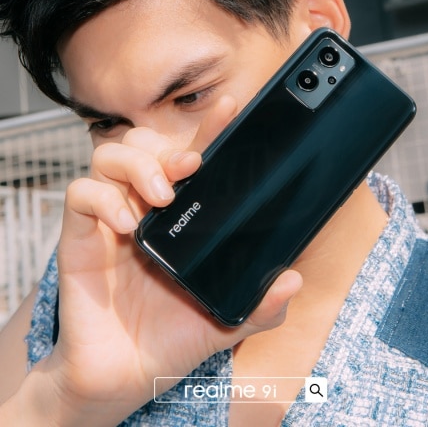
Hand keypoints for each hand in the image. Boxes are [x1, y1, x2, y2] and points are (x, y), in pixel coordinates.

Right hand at [40, 96, 301, 425]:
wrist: (124, 374)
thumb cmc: (172, 337)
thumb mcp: (224, 320)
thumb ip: (259, 305)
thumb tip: (292, 280)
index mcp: (183, 217)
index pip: (194, 158)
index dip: (209, 129)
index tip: (229, 109)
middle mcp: (146, 208)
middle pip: (145, 142)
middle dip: (168, 145)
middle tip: (189, 167)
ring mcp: (111, 218)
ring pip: (110, 155)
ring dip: (138, 164)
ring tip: (160, 195)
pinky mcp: (80, 236)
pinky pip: (80, 194)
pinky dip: (102, 199)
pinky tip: (127, 225)